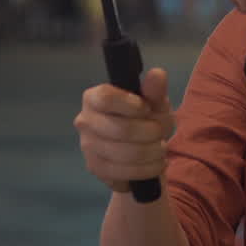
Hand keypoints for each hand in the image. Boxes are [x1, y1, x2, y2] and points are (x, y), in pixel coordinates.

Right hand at [74, 68, 173, 192]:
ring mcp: (87, 146)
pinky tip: (155, 163)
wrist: (143, 151)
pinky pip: (123, 172)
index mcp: (94, 97)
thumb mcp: (155, 103)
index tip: (147, 109)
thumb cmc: (146, 119)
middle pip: (119, 129)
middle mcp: (85, 120)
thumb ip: (155, 90)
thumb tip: (157, 74)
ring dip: (151, 152)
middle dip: (149, 133)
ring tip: (161, 149)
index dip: (130, 105)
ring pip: (124, 153)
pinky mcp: (95, 168)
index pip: (105, 98)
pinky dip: (147, 169)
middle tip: (160, 133)